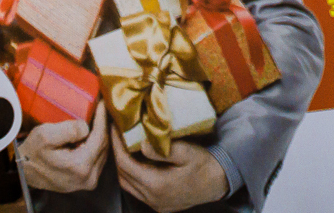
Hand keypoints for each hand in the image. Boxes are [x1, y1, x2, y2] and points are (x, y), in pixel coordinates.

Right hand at [17, 101, 109, 192]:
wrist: (24, 171)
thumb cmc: (32, 153)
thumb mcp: (45, 135)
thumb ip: (68, 129)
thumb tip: (87, 127)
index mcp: (80, 166)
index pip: (101, 137)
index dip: (102, 118)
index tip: (102, 102)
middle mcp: (89, 178)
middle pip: (105, 145)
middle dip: (103, 125)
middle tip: (101, 108)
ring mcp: (89, 182)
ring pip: (103, 152)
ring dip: (101, 135)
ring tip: (97, 119)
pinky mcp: (86, 181)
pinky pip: (98, 158)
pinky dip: (97, 145)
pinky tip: (92, 134)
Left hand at [112, 130, 229, 211]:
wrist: (219, 182)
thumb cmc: (204, 164)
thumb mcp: (187, 152)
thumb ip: (163, 150)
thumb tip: (141, 145)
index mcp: (157, 184)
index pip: (126, 164)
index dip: (117, 146)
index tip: (114, 129)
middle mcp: (152, 197)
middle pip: (123, 176)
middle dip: (116, 154)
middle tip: (116, 135)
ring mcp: (154, 203)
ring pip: (127, 185)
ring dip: (123, 166)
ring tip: (124, 147)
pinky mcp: (159, 205)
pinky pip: (137, 190)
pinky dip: (132, 175)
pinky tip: (137, 163)